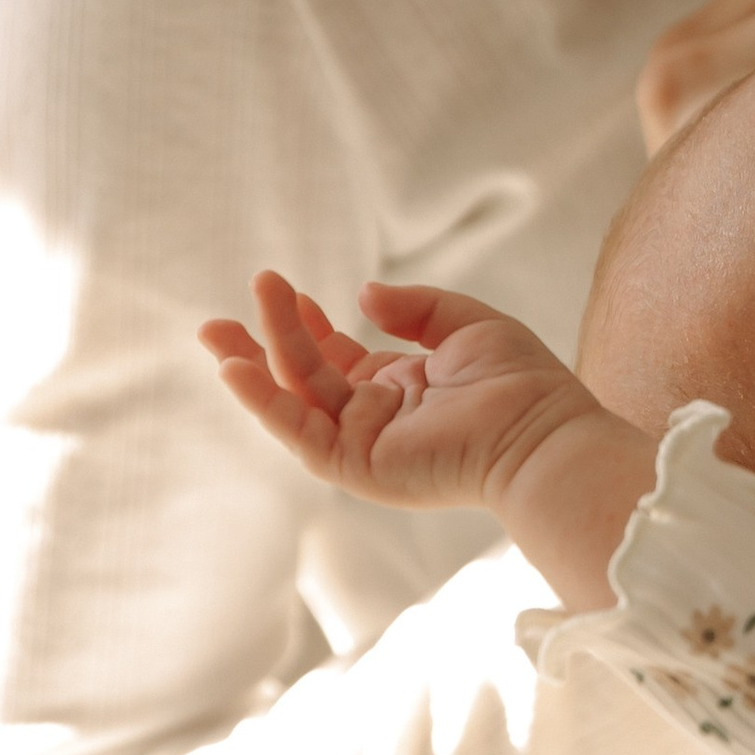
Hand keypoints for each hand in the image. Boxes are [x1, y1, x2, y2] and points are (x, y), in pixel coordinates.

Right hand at [202, 272, 637, 561]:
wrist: (540, 432)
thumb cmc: (520, 383)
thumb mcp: (465, 324)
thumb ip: (414, 307)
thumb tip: (361, 295)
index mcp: (401, 388)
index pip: (336, 358)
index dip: (306, 324)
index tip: (282, 289)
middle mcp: (376, 418)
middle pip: (302, 379)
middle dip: (261, 345)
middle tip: (214, 321)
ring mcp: (363, 444)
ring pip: (294, 400)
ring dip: (255, 364)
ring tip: (216, 330)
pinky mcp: (357, 465)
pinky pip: (300, 432)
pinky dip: (265, 403)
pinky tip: (235, 371)